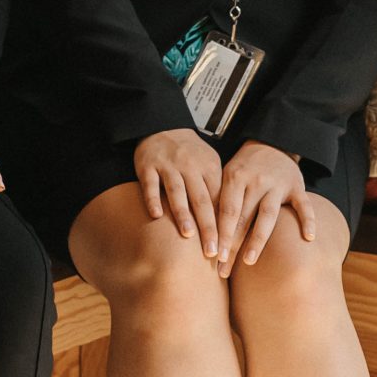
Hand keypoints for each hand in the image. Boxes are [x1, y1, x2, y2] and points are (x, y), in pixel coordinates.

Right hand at [134, 128, 224, 257]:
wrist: (163, 126)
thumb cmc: (190, 154)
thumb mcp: (209, 165)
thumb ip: (217, 190)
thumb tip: (229, 224)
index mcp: (209, 169)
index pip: (219, 200)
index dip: (224, 225)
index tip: (228, 247)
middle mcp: (190, 167)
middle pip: (202, 200)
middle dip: (208, 227)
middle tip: (212, 251)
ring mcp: (168, 166)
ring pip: (177, 192)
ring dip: (183, 213)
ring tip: (188, 234)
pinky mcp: (147, 167)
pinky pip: (150, 185)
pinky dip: (153, 199)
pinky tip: (156, 215)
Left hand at [212, 142, 312, 272]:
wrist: (272, 142)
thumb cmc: (244, 167)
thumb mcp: (227, 175)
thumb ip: (220, 200)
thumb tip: (203, 233)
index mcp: (235, 178)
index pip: (226, 212)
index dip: (220, 235)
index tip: (213, 258)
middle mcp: (256, 181)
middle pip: (243, 218)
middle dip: (232, 245)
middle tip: (223, 270)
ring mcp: (278, 185)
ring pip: (268, 215)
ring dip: (258, 239)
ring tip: (249, 260)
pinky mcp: (297, 187)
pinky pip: (304, 205)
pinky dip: (308, 220)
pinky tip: (308, 238)